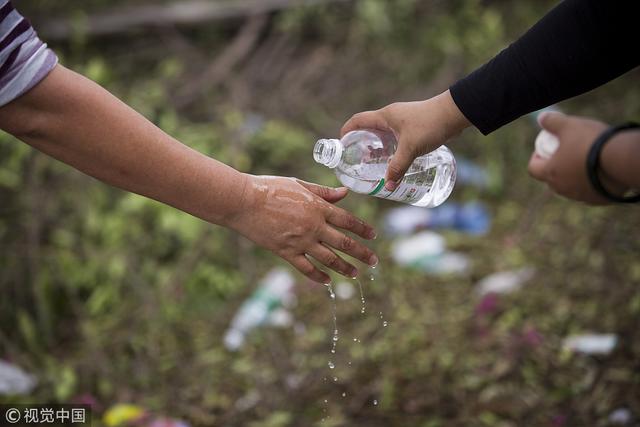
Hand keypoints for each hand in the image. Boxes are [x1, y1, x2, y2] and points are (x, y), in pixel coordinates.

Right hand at [226, 175, 377, 282]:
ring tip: (355, 274)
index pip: (348, 221)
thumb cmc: (270, 188)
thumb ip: (323, 192)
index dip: (363, 229)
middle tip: (374, 261)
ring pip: (329, 259)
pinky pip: (306, 268)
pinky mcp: (285, 252)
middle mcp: (313, 226)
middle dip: (362, 253)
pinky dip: (318, 276)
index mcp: (318, 207)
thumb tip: (345, 193)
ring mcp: (300, 241)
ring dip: (344, 268)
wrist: (243, 201)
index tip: (374, 236)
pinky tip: (327, 280)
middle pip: (344, 243)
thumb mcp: (300, 185)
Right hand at [341, 90, 469, 190]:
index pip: (358, 120)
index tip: (341, 144)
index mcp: (385, 116)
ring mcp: (403, 120)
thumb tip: (387, 186)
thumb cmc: (430, 125)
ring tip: (374, 163)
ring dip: (377, 146)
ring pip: (384, 134)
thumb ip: (398, 167)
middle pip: (369, 128)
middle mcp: (391, 116)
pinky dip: (391, 147)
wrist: (454, 113)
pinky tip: (395, 159)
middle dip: (361, 143)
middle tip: (357, 160)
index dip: (347, 131)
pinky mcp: (414, 126)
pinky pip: (396, 137)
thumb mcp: (410, 148)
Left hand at [528, 112, 627, 203]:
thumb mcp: (569, 126)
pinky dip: (591, 183)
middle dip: (555, 167)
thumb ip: (552, 121)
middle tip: (565, 154)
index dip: (536, 158)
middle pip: (551, 179)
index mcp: (550, 173)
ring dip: (572, 176)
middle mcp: (562, 189)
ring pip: (570, 187)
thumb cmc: (591, 142)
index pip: (533, 169)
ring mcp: (580, 196)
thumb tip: (541, 117)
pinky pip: (590, 191)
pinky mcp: (598, 200)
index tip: (544, 149)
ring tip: (583, 161)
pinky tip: (598, 171)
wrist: (622, 160)